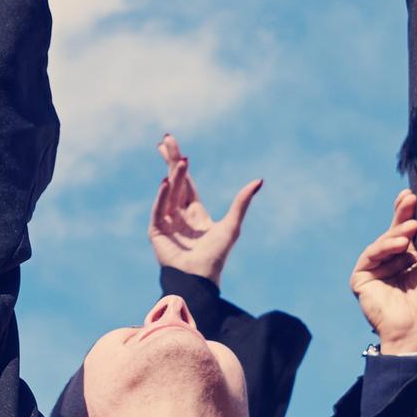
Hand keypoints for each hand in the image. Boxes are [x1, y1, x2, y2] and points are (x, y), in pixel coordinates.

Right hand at [149, 134, 261, 279]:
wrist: (200, 277)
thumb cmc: (216, 255)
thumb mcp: (232, 224)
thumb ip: (242, 201)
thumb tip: (260, 180)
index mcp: (194, 211)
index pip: (186, 181)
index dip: (181, 163)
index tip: (175, 146)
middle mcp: (178, 213)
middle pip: (174, 179)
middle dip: (171, 159)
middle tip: (167, 138)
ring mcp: (166, 221)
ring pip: (170, 192)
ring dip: (174, 176)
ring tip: (180, 159)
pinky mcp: (156, 231)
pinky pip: (159, 209)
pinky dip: (162, 196)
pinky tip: (166, 182)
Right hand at [351, 189, 416, 352]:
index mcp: (410, 261)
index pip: (407, 233)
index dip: (408, 213)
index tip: (414, 195)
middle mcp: (391, 265)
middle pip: (393, 233)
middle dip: (401, 214)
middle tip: (410, 198)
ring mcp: (375, 272)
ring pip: (383, 242)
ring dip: (397, 232)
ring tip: (413, 226)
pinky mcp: (361, 280)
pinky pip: (371, 256)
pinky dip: (385, 247)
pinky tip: (402, 245)